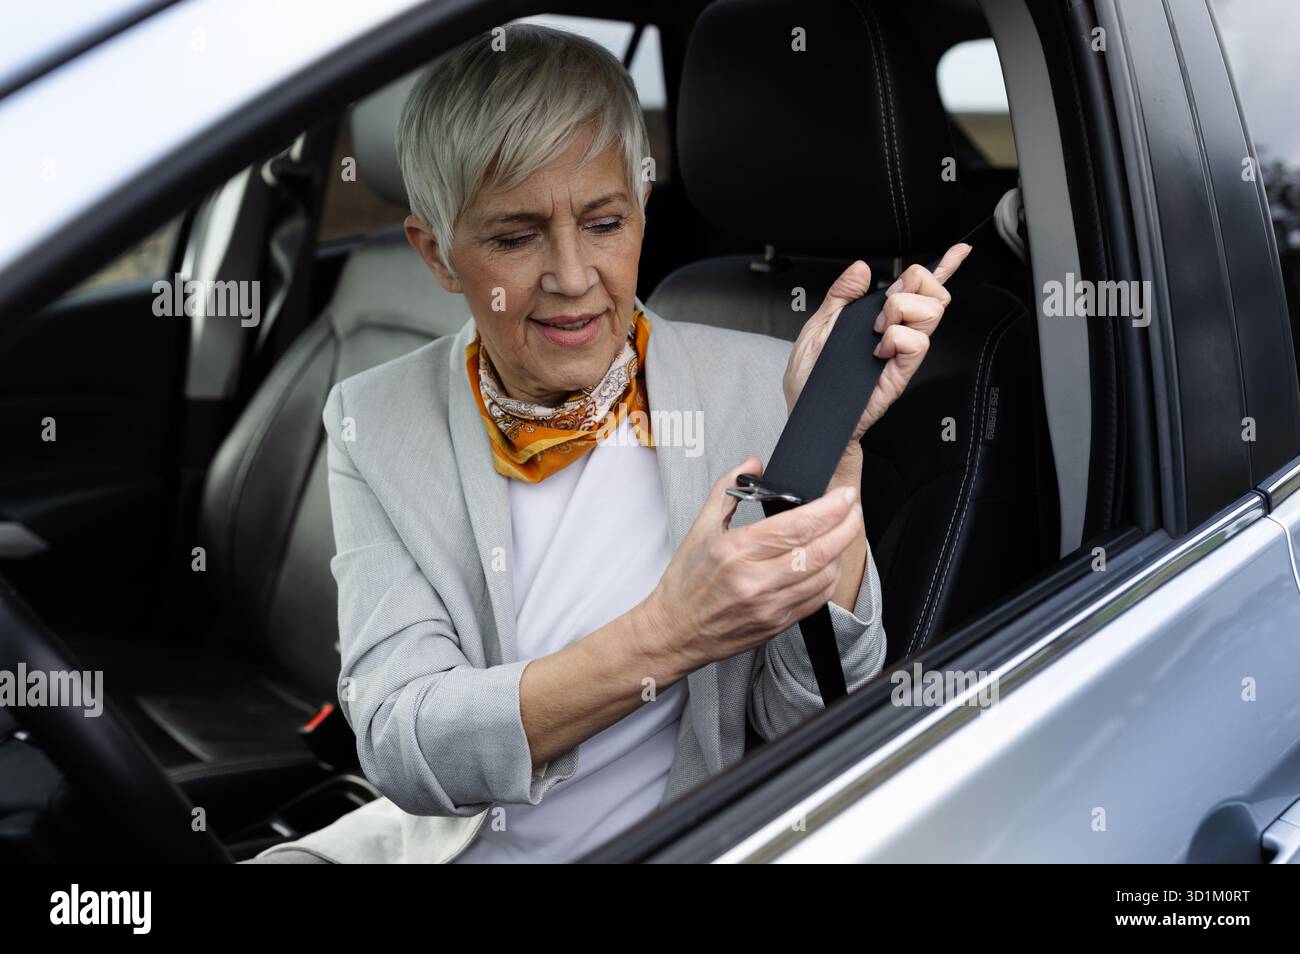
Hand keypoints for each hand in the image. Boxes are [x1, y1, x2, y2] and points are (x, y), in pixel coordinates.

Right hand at [637, 457, 863, 669]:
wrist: (675, 631)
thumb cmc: (685, 582)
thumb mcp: (700, 527)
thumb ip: (727, 489)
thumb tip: (753, 464)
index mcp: (736, 551)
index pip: (798, 526)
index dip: (830, 508)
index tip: (845, 495)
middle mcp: (755, 581)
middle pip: (821, 551)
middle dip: (848, 525)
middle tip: (854, 508)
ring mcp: (770, 606)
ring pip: (825, 575)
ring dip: (841, 550)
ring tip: (843, 531)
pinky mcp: (778, 624)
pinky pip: (817, 599)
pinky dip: (830, 577)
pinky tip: (828, 561)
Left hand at [782, 244, 971, 453]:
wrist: (806, 409)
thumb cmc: (812, 376)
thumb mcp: (819, 324)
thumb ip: (841, 294)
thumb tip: (861, 269)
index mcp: (880, 318)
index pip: (919, 290)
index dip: (944, 267)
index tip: (960, 250)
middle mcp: (898, 333)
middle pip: (935, 293)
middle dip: (913, 283)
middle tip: (885, 304)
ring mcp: (903, 352)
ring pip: (931, 312)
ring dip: (899, 310)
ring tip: (877, 331)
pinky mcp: (901, 372)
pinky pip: (917, 342)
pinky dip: (895, 338)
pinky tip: (878, 351)